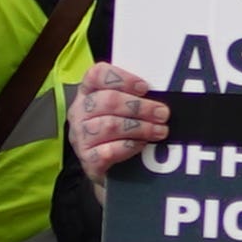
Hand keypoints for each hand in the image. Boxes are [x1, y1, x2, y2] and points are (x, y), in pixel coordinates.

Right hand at [69, 57, 170, 177]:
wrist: (105, 167)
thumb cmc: (116, 132)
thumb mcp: (121, 109)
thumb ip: (134, 97)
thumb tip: (162, 94)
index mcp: (87, 92)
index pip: (97, 75)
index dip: (122, 78)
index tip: (145, 88)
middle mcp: (79, 112)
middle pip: (108, 101)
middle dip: (140, 107)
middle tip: (163, 113)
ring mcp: (80, 136)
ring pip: (111, 125)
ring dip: (141, 127)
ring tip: (160, 131)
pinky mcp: (88, 159)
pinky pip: (109, 151)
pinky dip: (129, 146)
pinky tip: (142, 144)